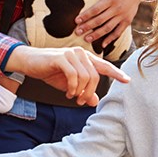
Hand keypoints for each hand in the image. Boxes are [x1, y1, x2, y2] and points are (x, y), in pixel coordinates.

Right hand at [4, 45, 129, 105]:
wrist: (30, 63)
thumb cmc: (50, 71)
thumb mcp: (69, 85)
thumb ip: (83, 91)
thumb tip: (95, 102)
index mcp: (85, 58)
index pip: (104, 66)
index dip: (116, 73)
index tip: (128, 80)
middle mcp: (81, 53)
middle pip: (95, 76)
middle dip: (89, 92)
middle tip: (81, 102)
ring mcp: (71, 54)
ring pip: (85, 77)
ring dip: (80, 91)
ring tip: (71, 96)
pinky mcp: (61, 57)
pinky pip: (74, 75)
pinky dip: (72, 87)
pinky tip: (67, 92)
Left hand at [74, 0, 143, 46]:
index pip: (96, 9)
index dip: (85, 16)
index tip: (76, 21)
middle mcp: (117, 8)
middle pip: (100, 20)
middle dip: (87, 27)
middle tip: (77, 32)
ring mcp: (123, 16)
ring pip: (108, 28)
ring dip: (97, 35)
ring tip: (86, 39)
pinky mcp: (127, 21)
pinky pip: (118, 32)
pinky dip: (111, 39)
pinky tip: (103, 44)